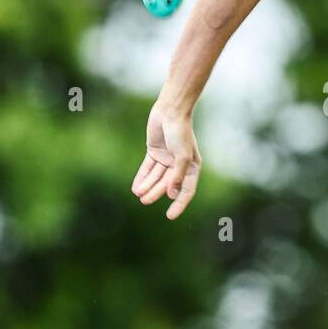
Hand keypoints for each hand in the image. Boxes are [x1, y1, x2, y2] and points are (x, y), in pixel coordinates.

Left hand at [131, 100, 201, 219]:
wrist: (170, 112)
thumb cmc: (180, 132)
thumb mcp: (181, 156)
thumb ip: (177, 175)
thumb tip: (172, 194)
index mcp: (192, 167)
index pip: (186, 190)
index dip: (179, 204)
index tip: (170, 216)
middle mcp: (179, 165)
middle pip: (167, 184)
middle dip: (156, 193)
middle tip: (144, 201)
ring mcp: (167, 159)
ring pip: (156, 178)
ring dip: (147, 186)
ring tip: (138, 195)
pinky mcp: (155, 153)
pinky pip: (148, 169)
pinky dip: (142, 177)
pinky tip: (136, 187)